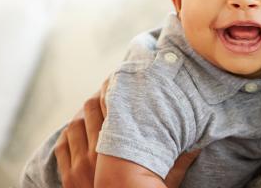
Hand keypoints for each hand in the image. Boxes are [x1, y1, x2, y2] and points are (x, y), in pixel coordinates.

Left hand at [54, 78, 199, 187]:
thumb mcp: (164, 182)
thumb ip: (178, 162)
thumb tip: (198, 145)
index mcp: (117, 151)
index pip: (111, 110)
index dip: (113, 93)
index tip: (120, 83)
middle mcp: (94, 154)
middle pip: (89, 111)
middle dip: (97, 98)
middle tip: (108, 89)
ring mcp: (79, 166)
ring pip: (73, 126)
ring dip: (82, 115)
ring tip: (93, 108)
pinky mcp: (69, 178)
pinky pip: (62, 147)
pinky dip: (68, 135)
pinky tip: (78, 130)